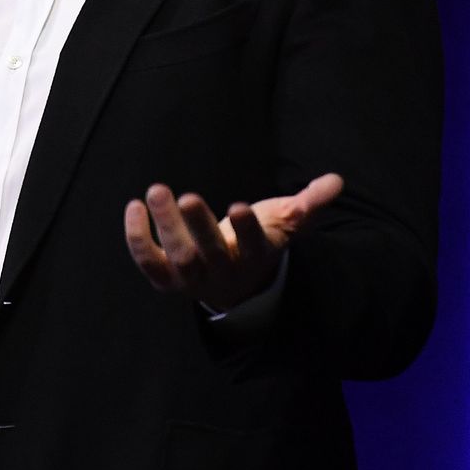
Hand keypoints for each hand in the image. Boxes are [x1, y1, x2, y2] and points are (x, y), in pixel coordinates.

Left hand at [124, 172, 343, 311]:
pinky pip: (149, 262)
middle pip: (210, 254)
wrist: (236, 288)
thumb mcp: (285, 224)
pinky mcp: (167, 280)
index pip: (254, 245)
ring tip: (156, 190)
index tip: (240, 206)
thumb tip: (336, 181)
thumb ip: (309, 204)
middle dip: (198, 226)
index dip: (247, 229)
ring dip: (166, 226)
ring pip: (179, 258)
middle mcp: (224, 272)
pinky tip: (134, 206)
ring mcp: (193, 280)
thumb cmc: (260, 243)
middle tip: (188, 196)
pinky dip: (137, 238)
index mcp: (256, 256)